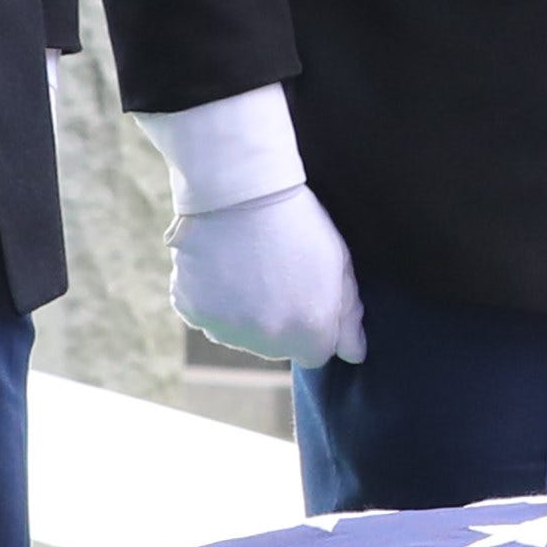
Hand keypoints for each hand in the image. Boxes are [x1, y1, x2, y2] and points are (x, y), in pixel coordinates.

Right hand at [173, 182, 367, 364]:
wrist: (240, 191)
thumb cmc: (298, 223)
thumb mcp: (338, 264)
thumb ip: (348, 315)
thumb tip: (354, 355)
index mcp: (309, 329)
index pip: (315, 354)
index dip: (313, 327)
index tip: (305, 298)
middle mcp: (267, 339)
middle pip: (276, 349)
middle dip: (279, 323)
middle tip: (275, 276)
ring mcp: (226, 328)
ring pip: (239, 335)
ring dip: (244, 314)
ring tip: (247, 268)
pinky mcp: (192, 311)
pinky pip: (205, 316)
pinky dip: (212, 300)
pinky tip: (221, 267)